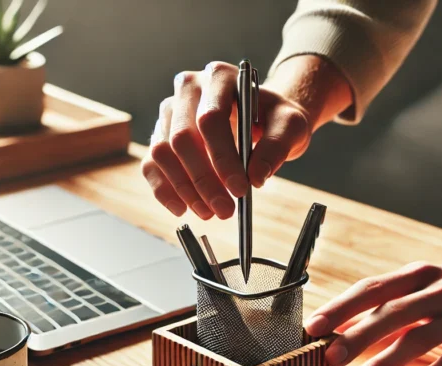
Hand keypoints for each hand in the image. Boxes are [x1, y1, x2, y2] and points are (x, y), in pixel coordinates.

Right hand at [140, 61, 312, 220]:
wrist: (262, 118)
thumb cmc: (273, 118)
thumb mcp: (290, 125)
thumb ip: (277, 146)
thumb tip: (256, 177)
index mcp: (219, 77)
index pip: (211, 119)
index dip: (223, 158)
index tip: (240, 189)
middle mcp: (188, 89)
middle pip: (183, 137)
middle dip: (203, 180)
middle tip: (224, 210)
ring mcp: (170, 111)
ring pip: (163, 152)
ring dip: (184, 189)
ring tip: (209, 211)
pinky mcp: (161, 134)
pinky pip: (152, 164)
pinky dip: (164, 190)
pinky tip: (183, 208)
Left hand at [304, 260, 441, 365]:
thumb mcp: (429, 291)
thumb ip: (391, 309)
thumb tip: (345, 332)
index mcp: (421, 276)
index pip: (374, 289)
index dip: (342, 308)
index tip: (313, 328)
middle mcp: (441, 290)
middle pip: (392, 313)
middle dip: (356, 336)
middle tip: (328, 359)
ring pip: (418, 338)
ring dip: (382, 364)